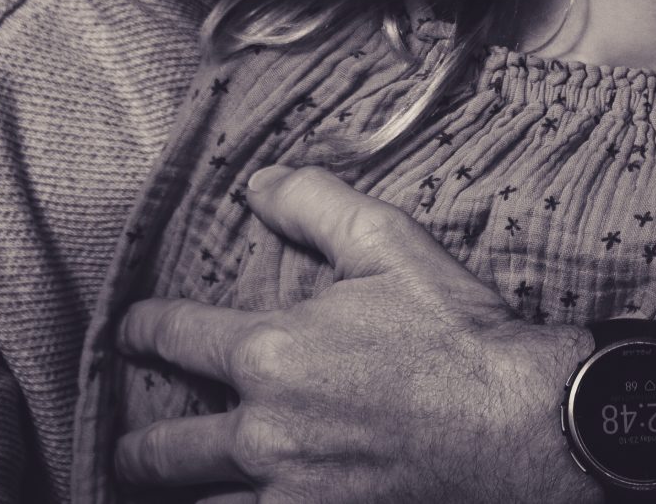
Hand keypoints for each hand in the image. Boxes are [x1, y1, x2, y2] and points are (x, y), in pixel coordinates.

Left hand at [115, 164, 604, 503]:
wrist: (526, 428)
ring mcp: (289, 495)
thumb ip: (316, 204)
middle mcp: (263, 433)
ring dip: (184, 496)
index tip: (130, 335)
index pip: (171, 337)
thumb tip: (258, 183)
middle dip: (136, 450)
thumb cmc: (462, 337)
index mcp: (270, 353)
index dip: (142, 332)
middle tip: (128, 453)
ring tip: (175, 490)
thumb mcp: (392, 245)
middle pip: (161, 452)